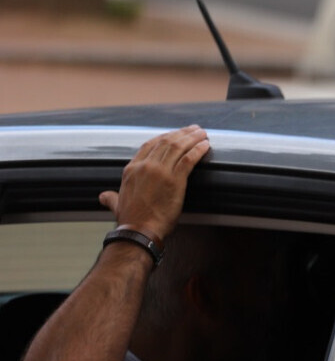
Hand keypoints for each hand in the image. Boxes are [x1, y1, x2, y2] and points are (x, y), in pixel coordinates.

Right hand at [98, 125, 209, 241]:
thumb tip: (103, 197)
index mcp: (132, 169)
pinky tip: (206, 146)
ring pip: (178, 147)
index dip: (165, 137)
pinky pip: (189, 160)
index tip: (176, 134)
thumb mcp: (116, 204)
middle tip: (194, 129)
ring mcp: (160, 172)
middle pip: (166, 142)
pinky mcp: (175, 181)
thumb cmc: (130, 220)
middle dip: (182, 133)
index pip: (150, 145)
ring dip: (193, 138)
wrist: (139, 231)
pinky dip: (198, 151)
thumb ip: (111, 198)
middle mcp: (145, 166)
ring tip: (203, 133)